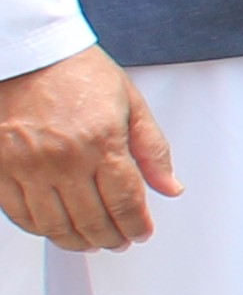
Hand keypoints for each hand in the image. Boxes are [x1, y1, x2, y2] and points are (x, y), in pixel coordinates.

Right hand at [0, 46, 176, 250]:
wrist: (27, 52)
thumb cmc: (77, 71)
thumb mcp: (130, 103)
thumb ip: (153, 149)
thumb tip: (171, 188)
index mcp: (101, 141)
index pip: (125, 202)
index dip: (136, 226)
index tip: (141, 233)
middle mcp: (63, 159)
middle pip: (92, 221)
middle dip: (111, 239)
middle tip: (119, 242)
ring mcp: (25, 166)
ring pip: (54, 225)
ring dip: (77, 241)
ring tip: (91, 241)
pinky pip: (20, 215)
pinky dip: (40, 229)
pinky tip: (55, 228)